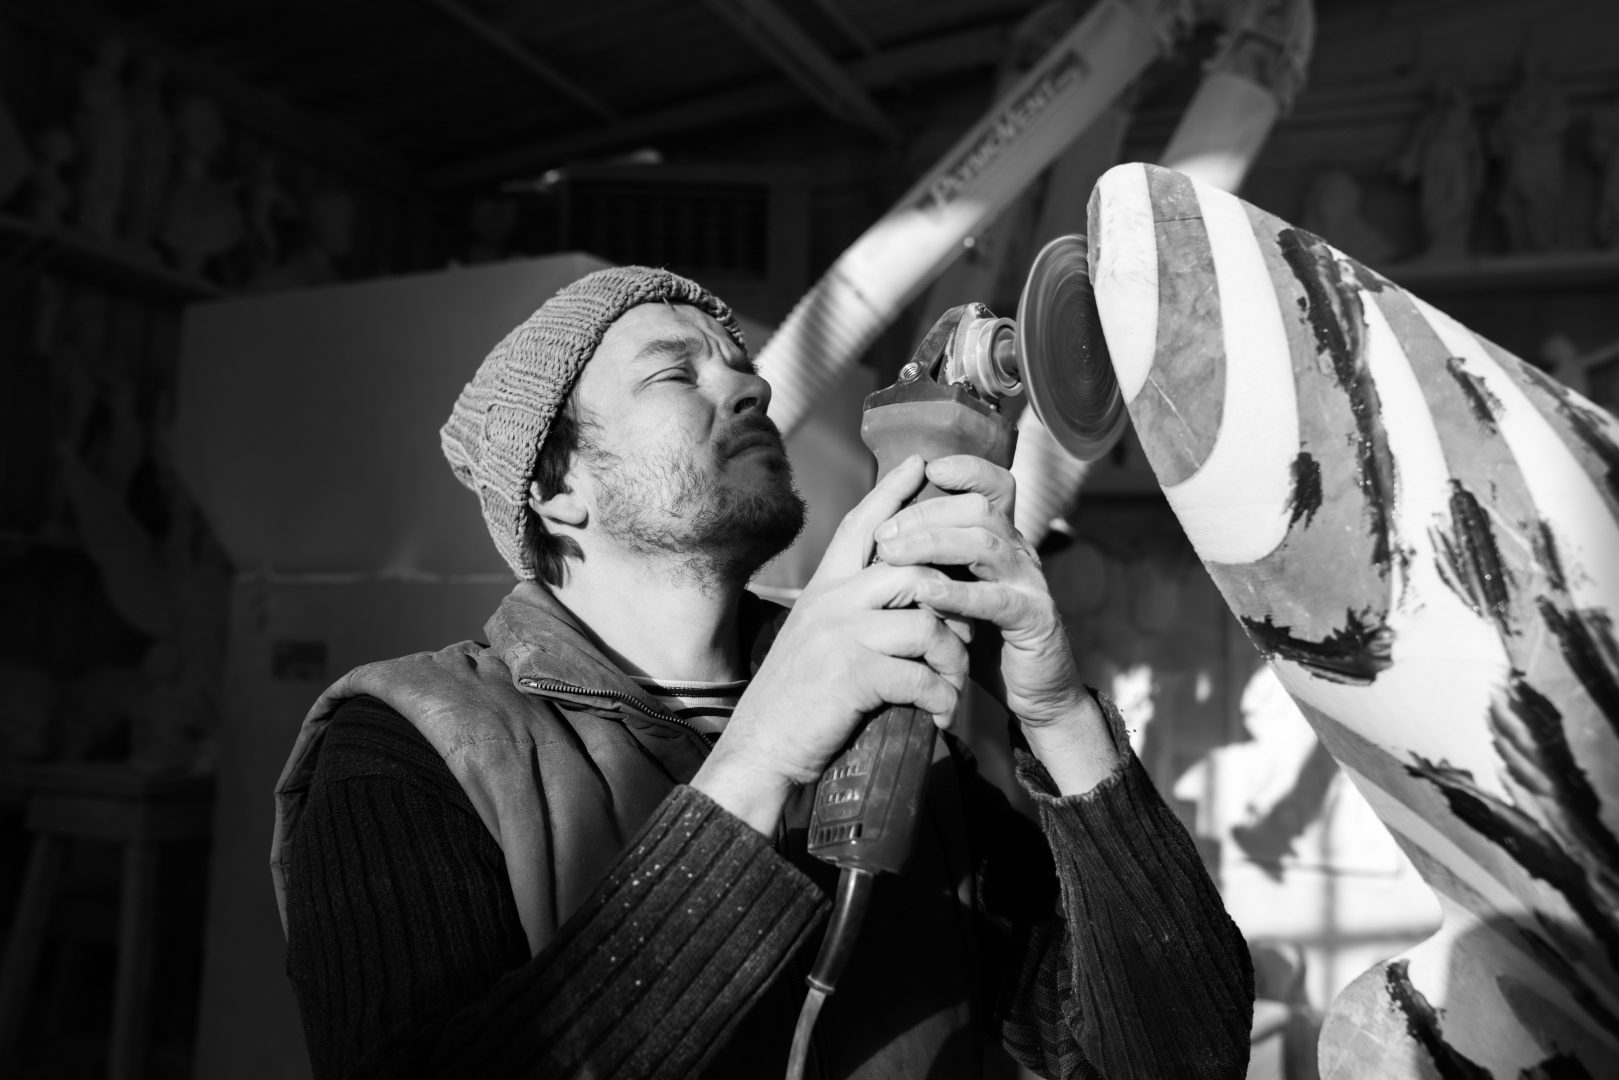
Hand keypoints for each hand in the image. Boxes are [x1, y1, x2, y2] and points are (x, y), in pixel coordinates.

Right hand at [692, 456, 970, 830]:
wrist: (761, 749)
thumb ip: (847, 609)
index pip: (861, 525)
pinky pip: (920, 675)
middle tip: (962, 636)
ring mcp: (841, 634)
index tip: (920, 462)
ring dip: (951, 660)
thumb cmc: (793, 698)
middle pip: (912, 568)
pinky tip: (938, 714)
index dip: (892, 492)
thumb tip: (896, 596)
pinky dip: (939, 699)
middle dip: (950, 602)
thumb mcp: (814, 636)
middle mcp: (831, 600)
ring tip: (950, 686)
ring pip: (927, 622)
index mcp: (823, 588)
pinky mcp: (853, 674)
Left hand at [871, 455, 1119, 792]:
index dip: (966, 469)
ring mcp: (1030, 584)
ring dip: (934, 545)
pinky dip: (958, 594)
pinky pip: (996, 599)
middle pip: (980, 509)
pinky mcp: (1035, 619)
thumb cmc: (984, 640)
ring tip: (892, 555)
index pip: (994, 485)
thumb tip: (878, 530)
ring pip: (986, 544)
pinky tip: (925, 594)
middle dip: (927, 514)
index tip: (924, 467)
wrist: (1032, 693)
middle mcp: (1020, 552)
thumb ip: (932, 563)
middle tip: (884, 534)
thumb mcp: (955, 593)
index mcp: (1001, 540)